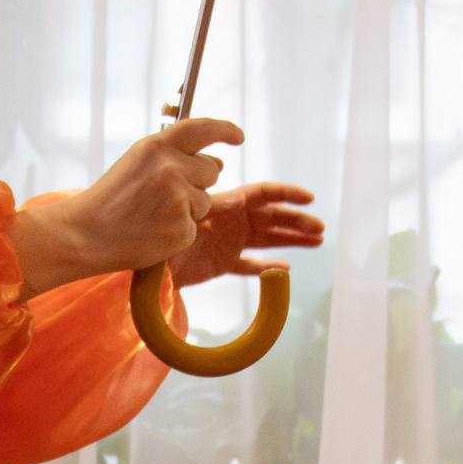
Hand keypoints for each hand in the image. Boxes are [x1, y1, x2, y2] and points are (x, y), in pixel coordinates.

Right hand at [5, 118, 240, 295]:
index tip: (238, 136)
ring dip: (188, 209)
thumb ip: (174, 157)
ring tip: (152, 215)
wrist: (85, 235)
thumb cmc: (110, 200)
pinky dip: (178, 232)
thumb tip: (219, 163)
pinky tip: (153, 232)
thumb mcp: (137, 163)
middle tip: (164, 195)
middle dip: (198, 182)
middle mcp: (171, 168)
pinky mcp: (182, 229)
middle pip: (211, 170)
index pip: (203, 129)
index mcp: (157, 146)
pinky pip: (195, 227)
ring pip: (206, 201)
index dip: (225, 130)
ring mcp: (179, 199)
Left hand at [168, 181, 322, 289]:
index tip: (309, 198)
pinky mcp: (221, 264)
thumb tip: (240, 199)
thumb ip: (212, 209)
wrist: (142, 265)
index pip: (262, 194)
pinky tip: (286, 269)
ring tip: (318, 242)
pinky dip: (267, 267)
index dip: (286, 194)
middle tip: (320, 230)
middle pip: (271, 217)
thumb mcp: (186, 219)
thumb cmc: (161, 235)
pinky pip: (250, 265)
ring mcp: (228, 242)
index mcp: (226, 205)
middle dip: (296, 221)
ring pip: (267, 239)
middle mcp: (230, 221)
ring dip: (291, 240)